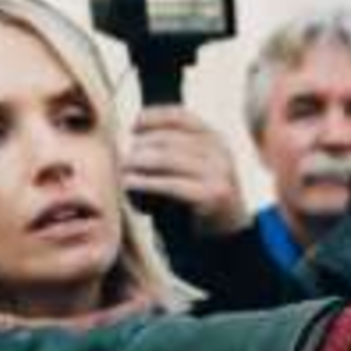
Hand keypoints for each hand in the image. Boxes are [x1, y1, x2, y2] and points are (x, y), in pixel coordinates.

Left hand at [124, 106, 249, 234]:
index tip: (133, 126)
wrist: (226, 234)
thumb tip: (135, 131)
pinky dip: (145, 183)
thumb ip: (174, 149)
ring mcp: (217, 173)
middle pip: (168, 139)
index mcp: (216, 139)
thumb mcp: (194, 166)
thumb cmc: (200, 199)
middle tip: (124, 159)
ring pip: (166, 158)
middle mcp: (219, 152)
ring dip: (138, 163)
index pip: (181, 116)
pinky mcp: (211, 194)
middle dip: (140, 146)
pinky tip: (130, 184)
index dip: (153, 117)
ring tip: (124, 170)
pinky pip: (170, 183)